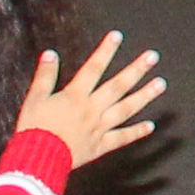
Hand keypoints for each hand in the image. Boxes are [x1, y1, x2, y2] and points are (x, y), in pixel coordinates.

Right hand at [15, 33, 167, 169]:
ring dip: (144, 96)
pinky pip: (120, 138)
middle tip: (153, 57)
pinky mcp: (98, 146)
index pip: (93, 68)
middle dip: (136, 70)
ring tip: (161, 84)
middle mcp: (91, 109)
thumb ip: (45, 77)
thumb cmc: (33, 129)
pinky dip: (136, 133)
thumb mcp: (34, 99)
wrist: (37, 158)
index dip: (105, 51)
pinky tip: (150, 126)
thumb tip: (50, 54)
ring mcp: (98, 128)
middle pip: (117, 86)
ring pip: (125, 109)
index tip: (117, 36)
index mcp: (75, 96)